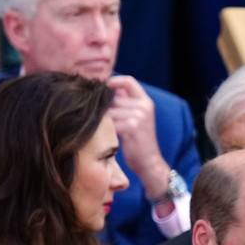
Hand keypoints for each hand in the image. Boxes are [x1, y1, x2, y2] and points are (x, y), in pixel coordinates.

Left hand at [106, 75, 168, 193]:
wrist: (149, 162)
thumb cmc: (138, 141)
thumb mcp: (137, 118)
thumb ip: (126, 104)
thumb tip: (106, 91)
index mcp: (146, 101)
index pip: (128, 81)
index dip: (113, 81)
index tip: (101, 87)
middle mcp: (144, 106)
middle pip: (114, 98)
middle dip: (104, 107)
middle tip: (96, 115)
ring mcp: (139, 116)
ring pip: (110, 111)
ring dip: (103, 120)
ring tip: (101, 128)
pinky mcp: (132, 127)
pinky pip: (111, 123)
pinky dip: (104, 128)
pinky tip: (103, 135)